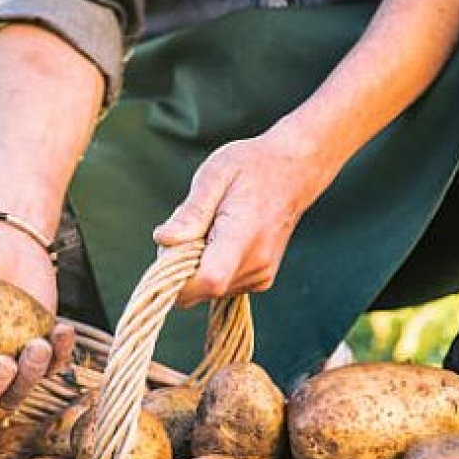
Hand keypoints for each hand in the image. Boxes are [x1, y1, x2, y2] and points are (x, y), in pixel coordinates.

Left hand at [152, 121, 342, 306]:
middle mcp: (256, 264)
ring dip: (195, 265)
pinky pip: (220, 287)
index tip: (170, 249)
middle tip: (191, 227)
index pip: (208, 280)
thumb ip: (190, 212)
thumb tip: (164, 240)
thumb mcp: (214, 176)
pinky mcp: (260, 281)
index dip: (178, 276)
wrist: (294, 172)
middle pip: (199, 290)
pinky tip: (221, 239)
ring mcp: (261, 276)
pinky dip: (210, 267)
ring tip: (210, 228)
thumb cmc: (251, 167)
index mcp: (244, 236)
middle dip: (180, 266)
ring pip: (205, 291)